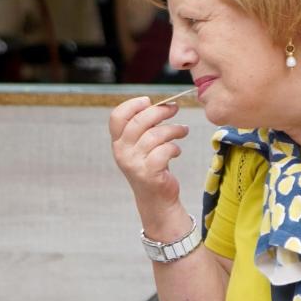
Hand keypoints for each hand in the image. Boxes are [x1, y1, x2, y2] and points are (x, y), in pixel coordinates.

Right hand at [109, 96, 190, 223]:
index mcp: (118, 142)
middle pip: (139, 121)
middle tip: (174, 109)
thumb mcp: (142, 146)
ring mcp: (133, 163)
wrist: (156, 199)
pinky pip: (165, 150)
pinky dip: (175, 148)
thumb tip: (163, 105)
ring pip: (156, 135)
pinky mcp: (148, 173)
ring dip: (174, 129)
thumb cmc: (152, 166)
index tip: (149, 101)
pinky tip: (177, 151)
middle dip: (160, 111)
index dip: (132, 105)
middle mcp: (122, 152)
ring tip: (183, 130)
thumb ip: (145, 128)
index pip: (117, 117)